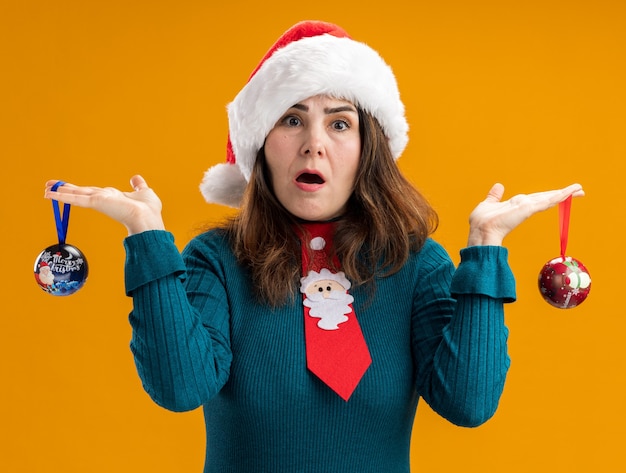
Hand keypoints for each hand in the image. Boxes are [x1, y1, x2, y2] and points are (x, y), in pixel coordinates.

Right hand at [44, 175, 164, 235]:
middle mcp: (103, 199)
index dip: (79, 189)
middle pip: (80, 192)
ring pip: (76, 195)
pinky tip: (51, 194)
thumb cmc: (148, 209)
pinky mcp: (96, 202)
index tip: (68, 187)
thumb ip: (138, 185)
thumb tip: (136, 178)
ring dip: (61, 192)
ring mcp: (99, 201)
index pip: (91, 192)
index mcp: (112, 197)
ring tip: (46, 190)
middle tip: (49, 186)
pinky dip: (63, 196)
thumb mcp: (143, 192)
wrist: (148, 218)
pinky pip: (76, 198)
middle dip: (65, 189)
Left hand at [467, 183, 584, 245]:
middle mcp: (524, 206)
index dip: (548, 195)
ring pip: (549, 198)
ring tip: (579, 189)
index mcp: (516, 205)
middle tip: (579, 190)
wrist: (481, 231)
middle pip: (546, 198)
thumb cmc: (482, 221)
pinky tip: (569, 193)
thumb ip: (495, 196)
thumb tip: (499, 186)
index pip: (536, 198)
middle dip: (562, 194)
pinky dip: (558, 196)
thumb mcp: (488, 204)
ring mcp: (527, 208)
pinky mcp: (528, 209)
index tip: (560, 192)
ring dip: (565, 193)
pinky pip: (546, 201)